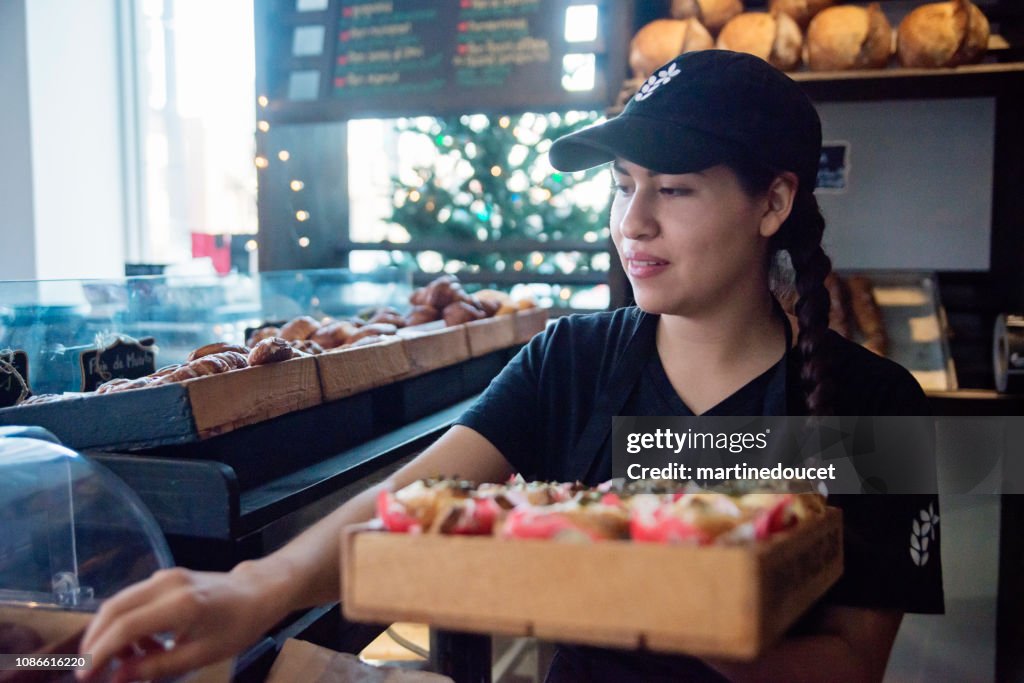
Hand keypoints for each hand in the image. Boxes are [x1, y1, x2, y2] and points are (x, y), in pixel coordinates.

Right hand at [78, 562, 292, 682]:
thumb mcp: (201, 655)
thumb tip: (118, 678)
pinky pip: (134, 598)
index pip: (125, 626)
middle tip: (88, 669)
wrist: (258, 592)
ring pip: (120, 601)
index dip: (100, 652)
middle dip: (95, 640)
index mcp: (180, 604)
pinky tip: (140, 645)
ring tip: (119, 662)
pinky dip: (125, 621)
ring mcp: (166, 576)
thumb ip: (157, 667)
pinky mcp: (166, 576)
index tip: (84, 674)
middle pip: (114, 608)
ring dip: (108, 631)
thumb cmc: (237, 626)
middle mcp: (167, 584)